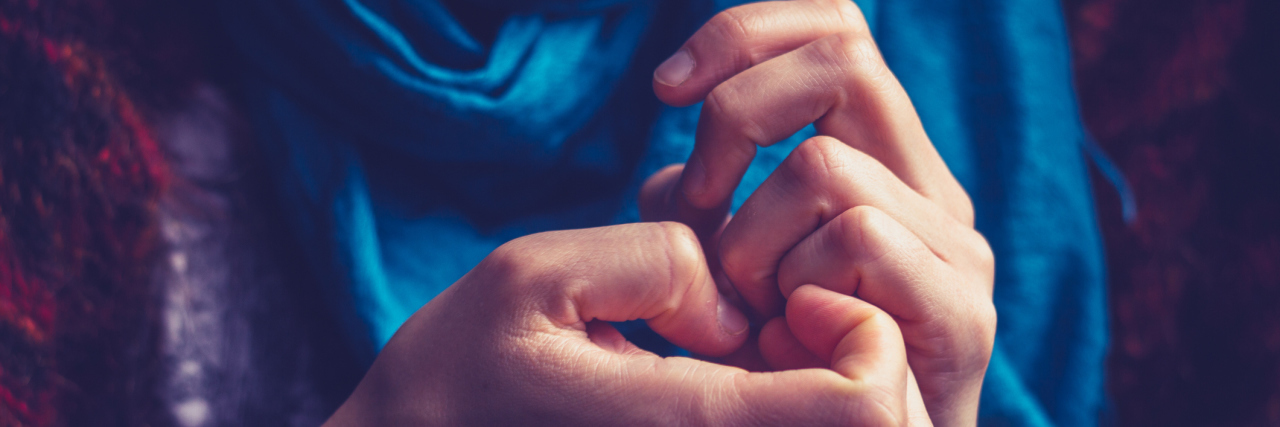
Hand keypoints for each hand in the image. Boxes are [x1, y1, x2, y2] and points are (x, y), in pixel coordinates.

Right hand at [325, 223, 926, 425]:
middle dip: (855, 362)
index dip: (864, 335)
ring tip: (745, 344)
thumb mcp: (535, 277)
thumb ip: (658, 263)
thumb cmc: (457, 373)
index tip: (802, 294)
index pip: (863, 407)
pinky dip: (783, 404)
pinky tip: (725, 372)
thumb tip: (735, 308)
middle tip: (778, 318)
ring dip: (821, 387)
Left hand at [642, 1, 995, 424]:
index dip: (746, 32)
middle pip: (843, 60)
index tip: (666, 89)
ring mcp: (955, 246)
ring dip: (751, 239)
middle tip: (698, 203)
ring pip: (827, 165)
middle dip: (735, 118)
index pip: (836, 25)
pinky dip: (795, 282)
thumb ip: (704, 205)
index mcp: (883, 159)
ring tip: (750, 308)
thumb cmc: (778, 364)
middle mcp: (928, 187)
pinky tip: (790, 333)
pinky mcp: (962, 309)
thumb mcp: (724, 263)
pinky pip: (859, 237)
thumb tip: (671, 178)